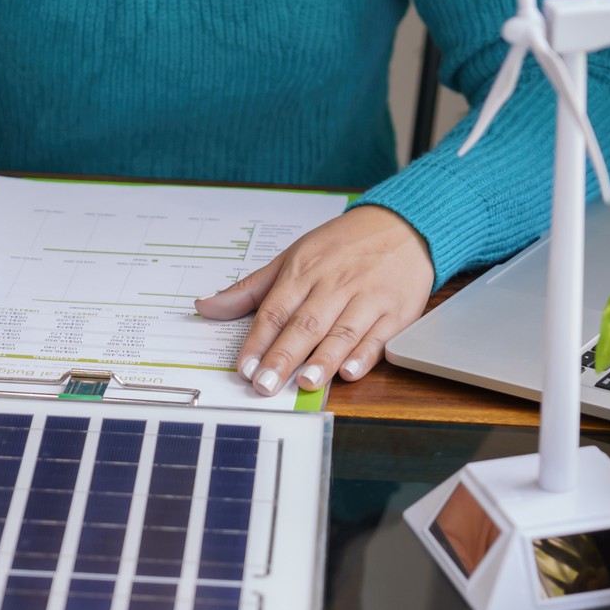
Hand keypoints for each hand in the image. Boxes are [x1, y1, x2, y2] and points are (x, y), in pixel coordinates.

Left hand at [194, 205, 433, 392]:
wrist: (402, 224)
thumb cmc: (342, 246)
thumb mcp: (292, 257)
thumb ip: (250, 289)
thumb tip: (206, 307)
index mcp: (303, 271)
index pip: (275, 310)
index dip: (258, 341)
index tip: (244, 368)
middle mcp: (333, 285)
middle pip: (305, 324)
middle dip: (283, 356)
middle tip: (265, 385)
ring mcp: (367, 298)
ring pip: (341, 332)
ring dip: (323, 359)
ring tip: (305, 382)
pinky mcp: (396, 311)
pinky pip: (379, 336)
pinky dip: (365, 355)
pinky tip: (350, 372)